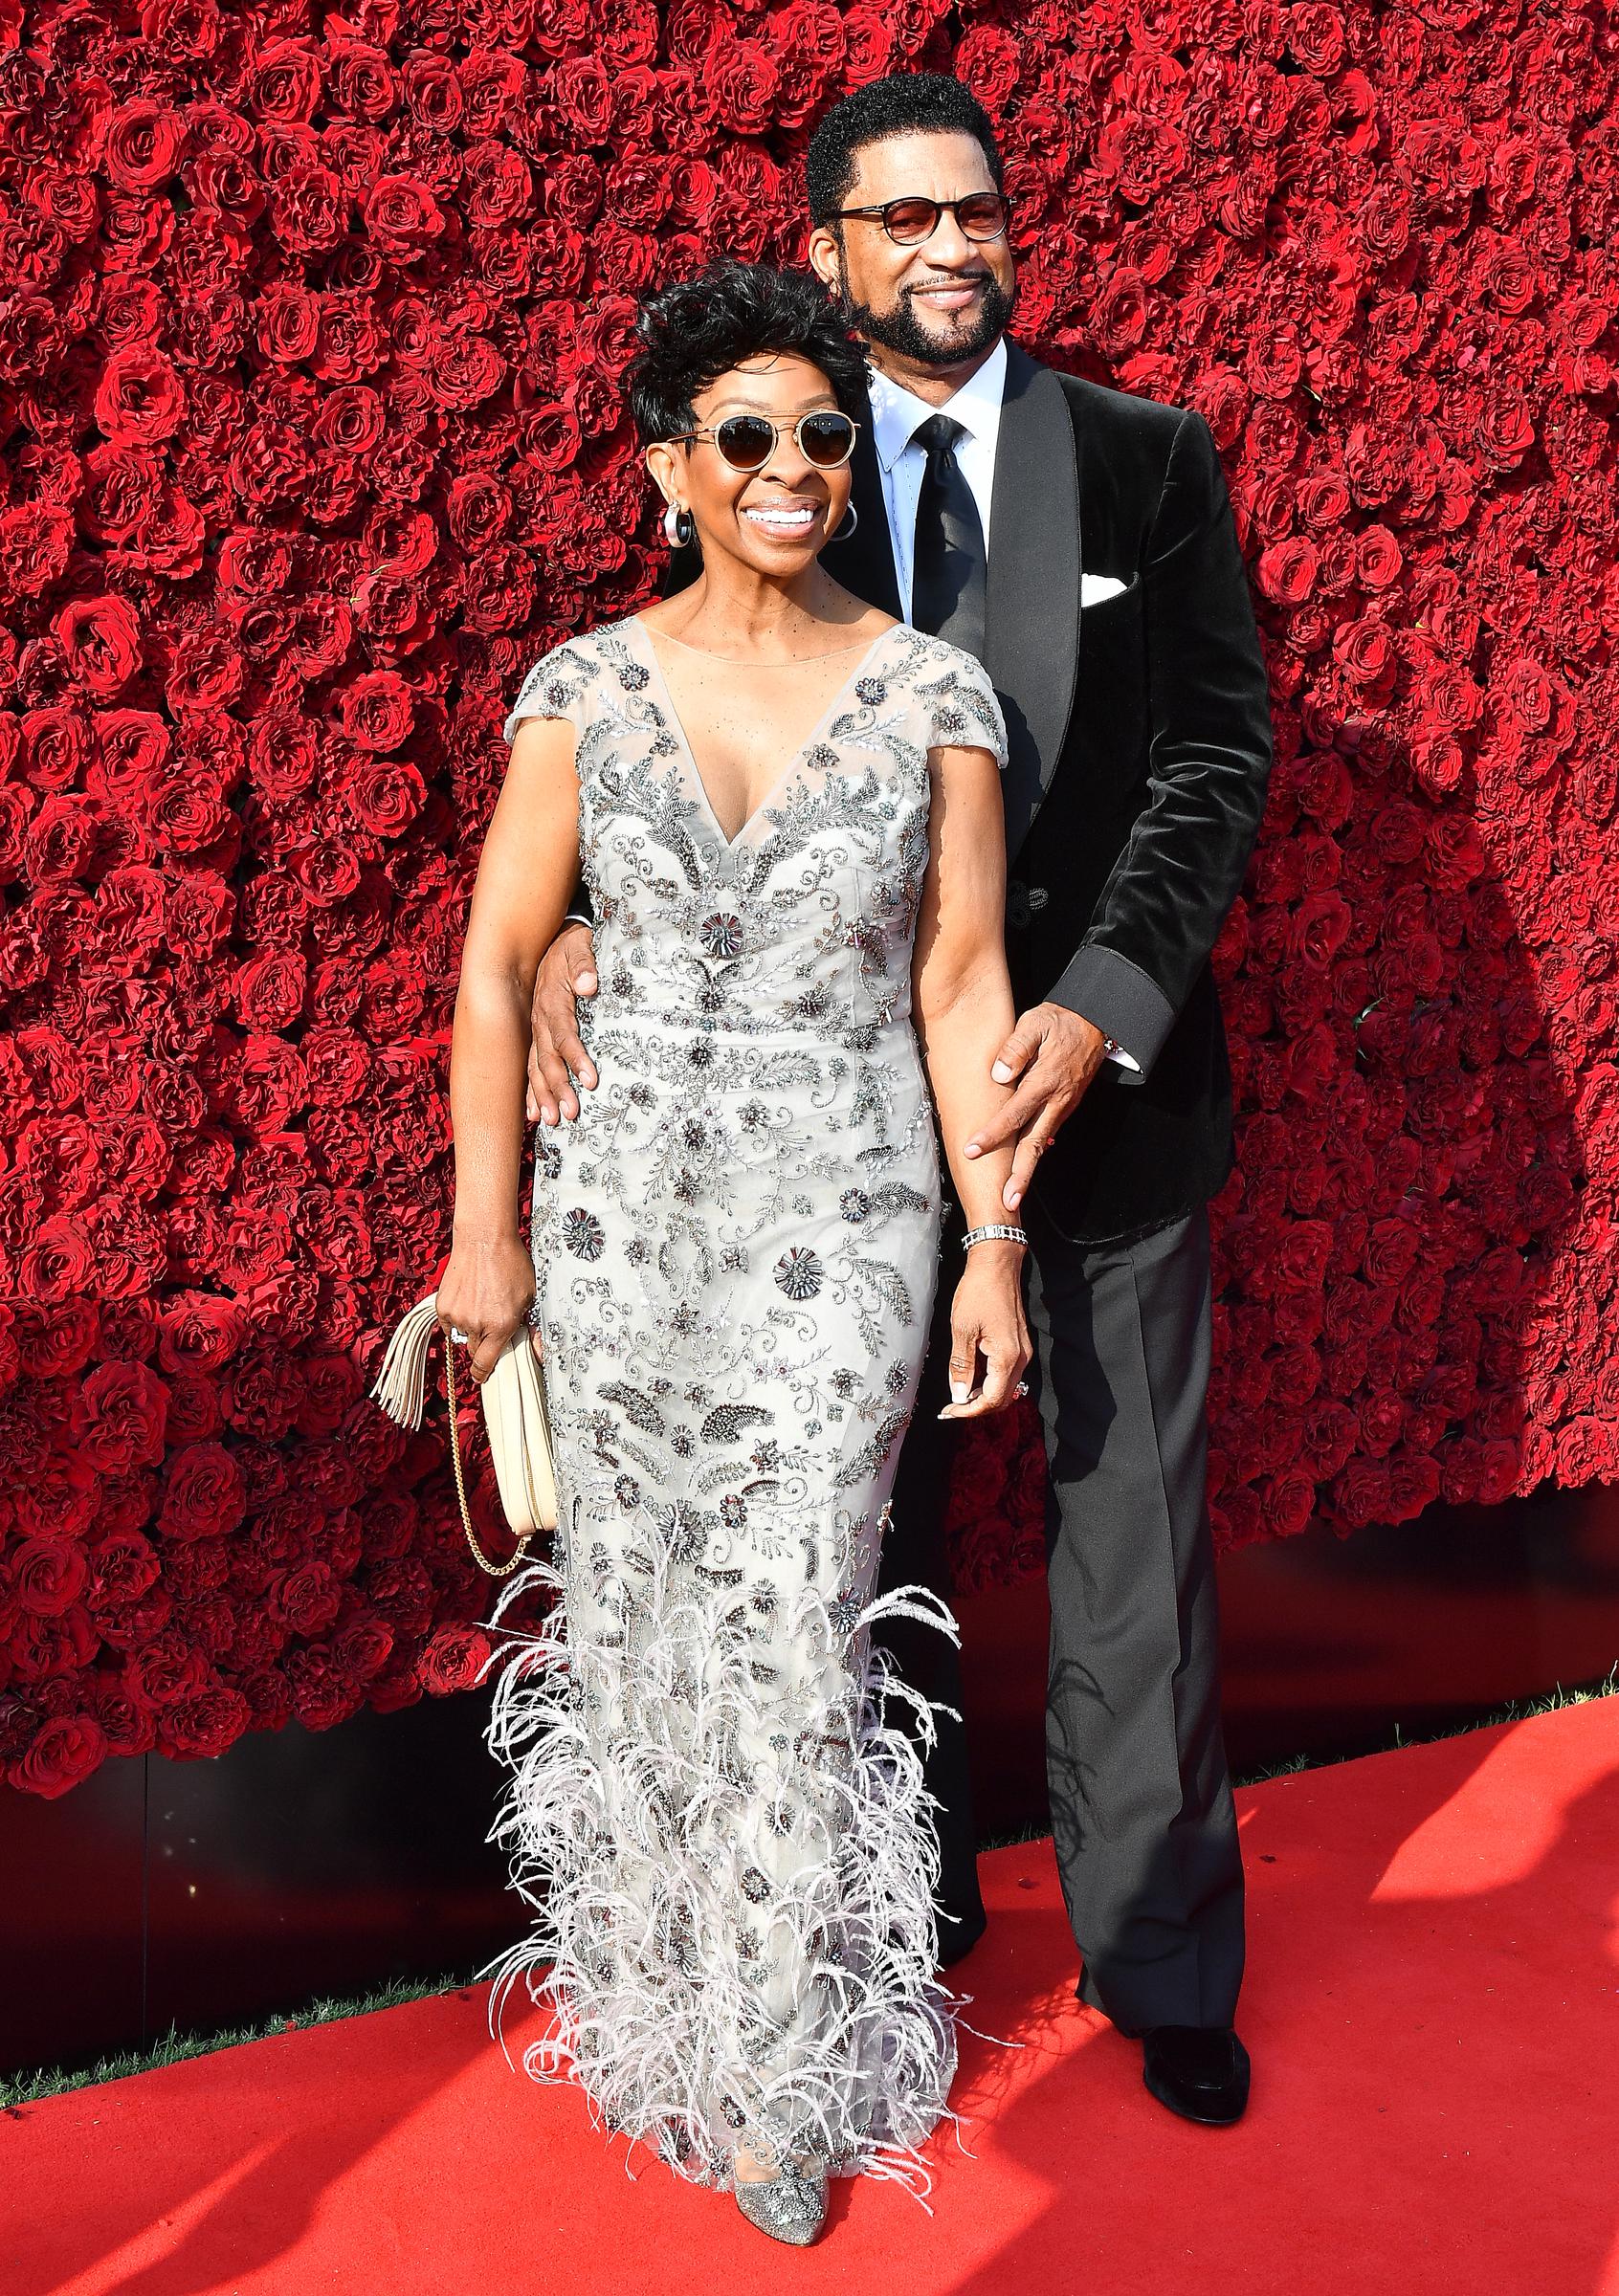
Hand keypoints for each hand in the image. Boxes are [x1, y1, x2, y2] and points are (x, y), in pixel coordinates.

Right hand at [436, 1232, 540, 1384]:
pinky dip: (456, 1317)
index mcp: (500, 1325)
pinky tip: (468, 1299)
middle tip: (490, 1325)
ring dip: (470, 1328)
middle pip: (474, 1350)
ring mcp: (457, 1315)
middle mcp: (476, 1324)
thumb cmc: (510, 1263)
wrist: (484, 1239)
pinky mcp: (442, 1306)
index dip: (484, 1373)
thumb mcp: (530, 1296)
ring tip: (480, 1304)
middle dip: (482, 1343)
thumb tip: (536, 1349)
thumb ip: (529, 1325)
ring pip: (461, 1335)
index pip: (486, 1363)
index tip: (482, 1376)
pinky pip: (448, 1323)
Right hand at [527, 920, 598, 1124]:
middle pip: (547, 1059)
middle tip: (569, 1114)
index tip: (591, 1081)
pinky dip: (530, 1090)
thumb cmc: (570, 944)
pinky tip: (533, 1113)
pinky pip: (529, 1065)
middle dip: (557, 1088)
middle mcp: (539, 1019)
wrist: (548, 938)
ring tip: (551, 1121)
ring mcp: (534, 1028)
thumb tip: (589, 984)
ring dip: (542, 1095)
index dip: (576, 1058)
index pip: (565, 1034)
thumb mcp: (578, 945)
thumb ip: (584, 964)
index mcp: (552, 1001)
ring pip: (535, 1067)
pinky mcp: (534, 1034)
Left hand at [937, 1244, 1031, 1418]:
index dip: (969, 1411)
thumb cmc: (979, 1292)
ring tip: (957, 1394)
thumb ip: (961, 1365)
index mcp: (1007, 1357)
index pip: (992, 1399)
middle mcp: (1021, 1358)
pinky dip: (988, 1382)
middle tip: (951, 1407)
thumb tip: (958, 1395)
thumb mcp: (962, 1329)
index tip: (949, 1412)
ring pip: (1004, 1387)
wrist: (997, 1265)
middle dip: (976, 1407)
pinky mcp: (1018, 1345)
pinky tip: (970, 1377)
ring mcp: (1022, 1352)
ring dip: (982, 1395)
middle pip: (1002, 1399)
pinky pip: (1005, 1373)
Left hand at [964, 1002, 1111, 1212]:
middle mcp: (1056, 1101)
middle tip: (1007, 1202)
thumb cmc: (1059, 1021)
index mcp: (1045, 1081)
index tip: (972, 1150)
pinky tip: (1022, 1171)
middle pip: (1034, 1143)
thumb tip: (999, 1074)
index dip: (992, 1133)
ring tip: (1013, 1197)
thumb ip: (1016, 1047)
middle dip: (1020, 1175)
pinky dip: (1034, 1155)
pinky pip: (1046, 1134)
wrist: (1096, 1023)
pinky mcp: (1064, 1108)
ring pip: (1042, 1144)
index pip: (1014, 1113)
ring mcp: (1063, 1107)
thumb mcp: (1035, 1023)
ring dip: (1027, 1171)